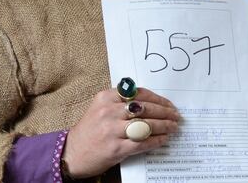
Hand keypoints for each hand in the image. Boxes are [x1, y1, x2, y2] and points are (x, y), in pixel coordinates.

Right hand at [62, 87, 179, 177]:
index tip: (169, 104)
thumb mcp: (101, 108)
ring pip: (146, 125)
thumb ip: (122, 102)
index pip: (139, 93)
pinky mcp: (115, 148)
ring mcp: (112, 130)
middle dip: (165, 112)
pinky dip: (156, 141)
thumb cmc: (90, 129)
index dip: (158, 99)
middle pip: (146, 108)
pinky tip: (164, 139)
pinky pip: (142, 143)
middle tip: (176, 115)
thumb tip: (152, 103)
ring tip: (173, 127)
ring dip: (164, 126)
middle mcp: (109, 112)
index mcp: (106, 97)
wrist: (71, 153)